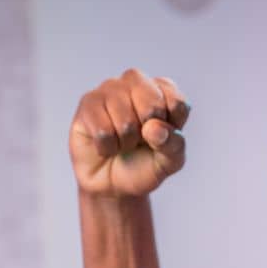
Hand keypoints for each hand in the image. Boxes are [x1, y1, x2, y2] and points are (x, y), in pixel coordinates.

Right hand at [69, 69, 189, 196]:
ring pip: (126, 121)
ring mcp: (110, 88)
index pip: (177, 104)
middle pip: (152, 107)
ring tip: (121, 144)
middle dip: (147, 136)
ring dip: (125, 144)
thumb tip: (153, 128)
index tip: (162, 140)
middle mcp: (137, 82)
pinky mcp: (88, 102)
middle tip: (139, 141)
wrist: (111, 184)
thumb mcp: (169, 162)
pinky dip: (107, 148)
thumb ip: (173, 144)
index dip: (170, 131)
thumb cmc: (143, 165)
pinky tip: (105, 146)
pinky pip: (103, 131)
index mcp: (164, 91)